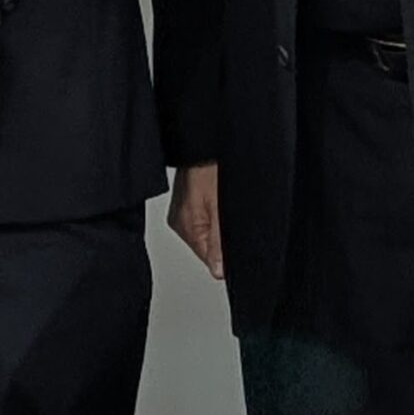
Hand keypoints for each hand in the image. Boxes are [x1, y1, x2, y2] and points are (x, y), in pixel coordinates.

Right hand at [168, 162, 224, 279]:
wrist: (203, 143)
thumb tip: (219, 272)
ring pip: (206, 234)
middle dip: (221, 240)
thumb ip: (218, 243)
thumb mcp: (220, 209)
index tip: (233, 240)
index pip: (209, 260)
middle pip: (207, 248)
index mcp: (186, 227)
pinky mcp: (185, 203)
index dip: (225, 255)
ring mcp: (181, 212)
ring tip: (222, 205)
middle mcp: (180, 222)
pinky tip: (217, 201)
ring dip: (217, 227)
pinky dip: (213, 216)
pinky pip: (202, 220)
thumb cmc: (210, 168)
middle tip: (230, 218)